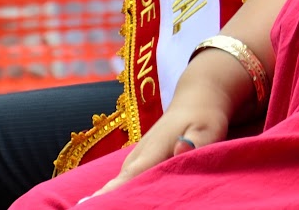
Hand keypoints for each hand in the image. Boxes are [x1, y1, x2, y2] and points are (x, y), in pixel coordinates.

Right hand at [87, 51, 238, 198]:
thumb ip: (196, 142)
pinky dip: (119, 191)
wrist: (195, 99)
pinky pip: (125, 180)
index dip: (113, 192)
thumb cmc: (204, 116)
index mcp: (154, 149)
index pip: (130, 176)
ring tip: (99, 208)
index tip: (90, 204)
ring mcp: (137, 157)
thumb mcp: (209, 128)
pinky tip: (112, 203)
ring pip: (120, 182)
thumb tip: (180, 148)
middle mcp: (139, 154)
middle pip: (119, 183)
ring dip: (112, 196)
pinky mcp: (139, 160)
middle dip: (107, 199)